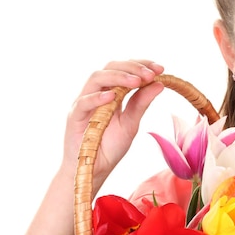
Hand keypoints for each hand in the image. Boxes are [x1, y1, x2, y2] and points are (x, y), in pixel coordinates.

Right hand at [63, 60, 164, 186]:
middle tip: (151, 73)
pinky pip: (84, 102)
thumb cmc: (110, 146)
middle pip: (110, 67)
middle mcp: (96, 93)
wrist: (94, 169)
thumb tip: (159, 84)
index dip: (141, 65)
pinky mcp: (74, 117)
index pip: (124, 69)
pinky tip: (113, 96)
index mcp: (110, 93)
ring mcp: (84, 103)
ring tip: (137, 81)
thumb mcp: (131, 123)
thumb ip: (141, 104)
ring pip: (96, 79)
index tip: (160, 69)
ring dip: (118, 77)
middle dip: (132, 67)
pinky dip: (97, 97)